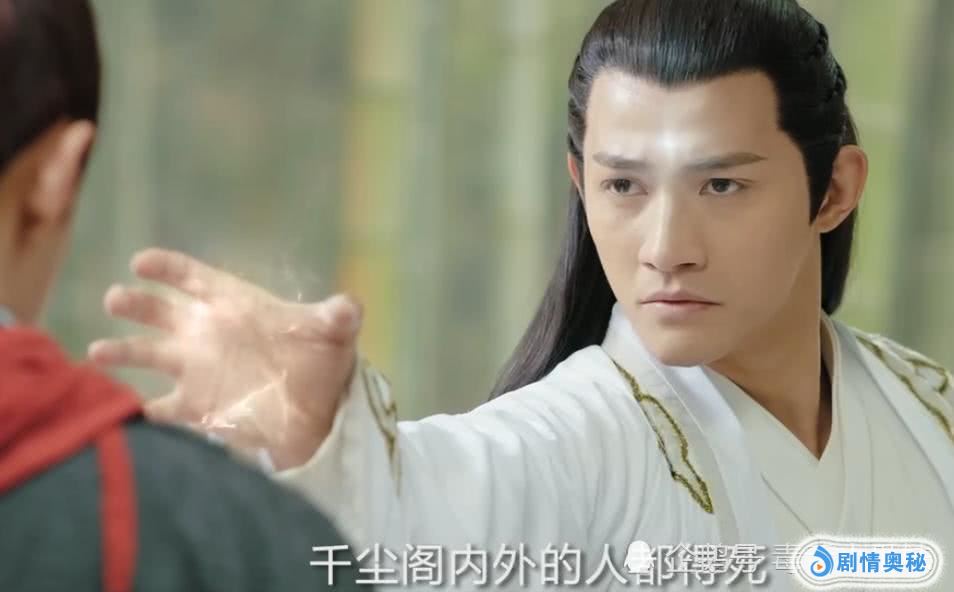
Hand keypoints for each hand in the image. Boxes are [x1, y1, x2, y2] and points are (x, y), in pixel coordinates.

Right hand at [89, 248, 362, 469]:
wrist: (318, 409)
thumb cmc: (322, 362)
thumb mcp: (334, 336)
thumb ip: (338, 318)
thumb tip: (351, 307)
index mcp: (233, 304)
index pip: (192, 277)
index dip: (167, 268)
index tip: (141, 263)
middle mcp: (206, 332)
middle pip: (158, 311)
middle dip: (136, 303)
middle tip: (115, 298)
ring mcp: (196, 369)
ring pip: (148, 355)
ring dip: (122, 352)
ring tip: (97, 353)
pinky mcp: (197, 407)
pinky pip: (161, 408)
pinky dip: (142, 411)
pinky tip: (125, 412)